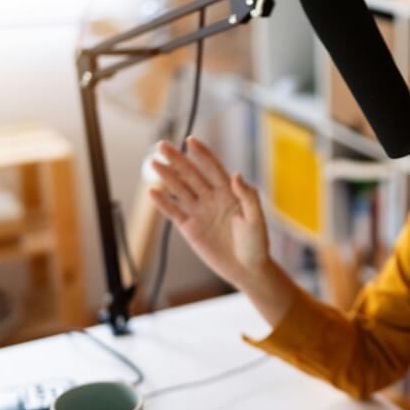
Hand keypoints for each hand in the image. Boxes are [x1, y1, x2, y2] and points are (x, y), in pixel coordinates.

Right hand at [149, 137, 269, 289]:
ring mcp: (199, 212)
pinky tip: (152, 191)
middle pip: (191, 174)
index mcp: (229, 192)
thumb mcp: (256, 219)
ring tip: (154, 162)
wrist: (248, 269)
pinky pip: (174, 212)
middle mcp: (212, 198)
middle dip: (177, 159)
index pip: (212, 168)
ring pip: (180, 189)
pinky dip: (163, 203)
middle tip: (162, 145)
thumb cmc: (257, 243)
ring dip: (167, 176)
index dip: (202, 154)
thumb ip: (248, 196)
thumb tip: (236, 174)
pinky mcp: (190, 228)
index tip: (191, 140)